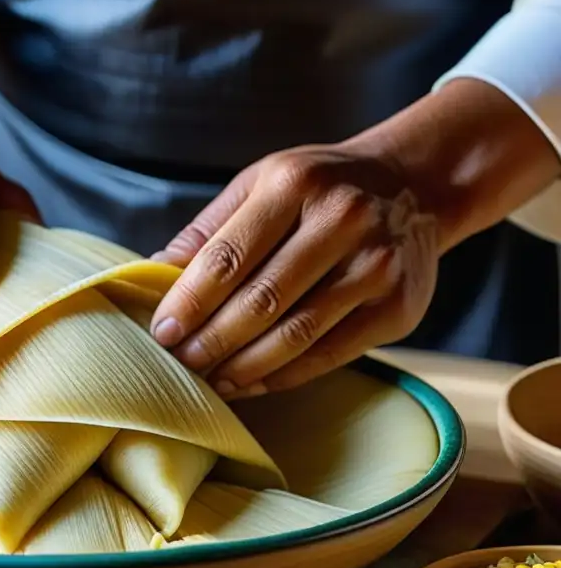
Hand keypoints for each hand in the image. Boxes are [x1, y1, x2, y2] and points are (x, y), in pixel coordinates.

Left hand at [150, 146, 438, 397]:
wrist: (413, 187)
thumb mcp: (260, 184)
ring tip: (209, 380)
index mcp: (294, 184)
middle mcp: (342, 220)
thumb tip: (153, 271)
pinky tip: (249, 383)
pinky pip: (328, 354)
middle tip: (180, 363)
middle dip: (211, 340)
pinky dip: (282, 376)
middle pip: (261, 300)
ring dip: (243, 367)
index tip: (162, 331)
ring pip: (295, 334)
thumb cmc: (319, 189)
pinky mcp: (398, 308)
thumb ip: (208, 228)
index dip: (190, 301)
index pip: (229, 256)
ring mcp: (376, 266)